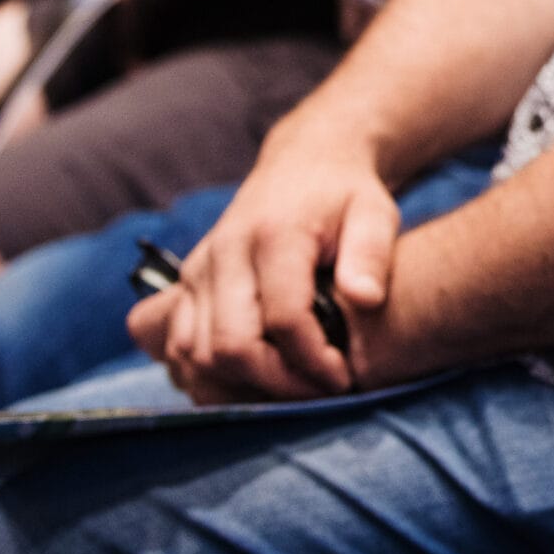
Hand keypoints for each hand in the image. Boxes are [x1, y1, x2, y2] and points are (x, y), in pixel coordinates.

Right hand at [127, 130, 404, 402]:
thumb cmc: (345, 193)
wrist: (304, 163)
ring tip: (289, 388)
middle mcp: (225, 252)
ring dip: (238, 386)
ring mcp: (198, 269)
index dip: (313, 361)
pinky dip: (208, 375)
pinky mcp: (187, 284)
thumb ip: (371, 253)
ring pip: (195, 353)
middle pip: (230, 346)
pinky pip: (179, 345)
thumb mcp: (374, 211)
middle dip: (276, 383)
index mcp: (273, 235)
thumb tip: (366, 300)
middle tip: (318, 391)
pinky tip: (252, 380)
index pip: (283, 319)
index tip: (343, 378)